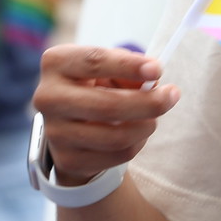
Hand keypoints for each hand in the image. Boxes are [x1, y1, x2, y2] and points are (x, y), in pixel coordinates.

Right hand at [34, 46, 178, 184]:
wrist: (70, 125)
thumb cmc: (95, 87)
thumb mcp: (108, 70)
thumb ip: (129, 71)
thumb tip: (153, 80)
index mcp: (56, 63)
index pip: (94, 61)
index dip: (128, 65)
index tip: (158, 69)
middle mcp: (48, 97)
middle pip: (108, 105)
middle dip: (149, 102)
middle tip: (172, 96)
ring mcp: (55, 131)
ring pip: (116, 136)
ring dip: (146, 126)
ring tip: (153, 118)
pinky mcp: (68, 159)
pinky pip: (116, 155)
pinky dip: (136, 144)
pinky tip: (137, 135)